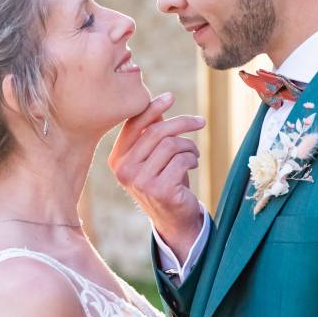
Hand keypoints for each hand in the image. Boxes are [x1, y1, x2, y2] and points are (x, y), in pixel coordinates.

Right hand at [108, 93, 205, 262]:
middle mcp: (124, 171)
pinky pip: (181, 160)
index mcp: (117, 160)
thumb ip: (152, 133)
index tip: (170, 97)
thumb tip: (158, 102)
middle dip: (182, 123)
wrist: (174, 220)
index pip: (133, 126)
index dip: (152, 108)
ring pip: (170, 145)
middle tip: (200, 122)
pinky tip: (193, 165)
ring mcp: (140, 182)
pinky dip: (192, 159)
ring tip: (193, 155)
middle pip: (155, 132)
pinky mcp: (159, 189)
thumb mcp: (154, 157)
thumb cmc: (165, 182)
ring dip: (189, 146)